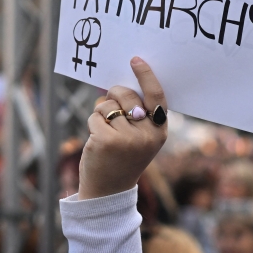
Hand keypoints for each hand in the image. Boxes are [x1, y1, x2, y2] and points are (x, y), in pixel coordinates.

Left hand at [78, 57, 167, 199]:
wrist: (108, 192)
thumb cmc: (122, 159)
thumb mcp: (140, 139)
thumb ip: (137, 115)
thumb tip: (120, 85)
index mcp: (159, 132)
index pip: (156, 96)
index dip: (146, 76)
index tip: (135, 60)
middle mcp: (147, 135)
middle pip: (127, 95)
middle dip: (114, 95)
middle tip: (109, 107)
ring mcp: (128, 138)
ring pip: (108, 105)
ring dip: (101, 113)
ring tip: (105, 130)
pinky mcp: (107, 140)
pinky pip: (95, 116)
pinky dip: (92, 123)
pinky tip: (97, 140)